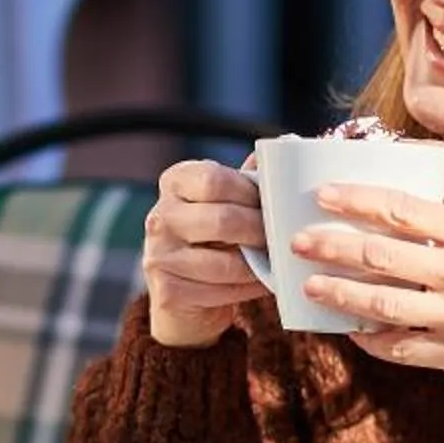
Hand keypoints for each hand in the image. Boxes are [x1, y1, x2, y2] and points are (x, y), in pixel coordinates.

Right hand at [141, 158, 268, 347]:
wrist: (189, 298)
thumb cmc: (217, 241)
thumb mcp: (230, 203)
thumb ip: (250, 180)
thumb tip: (285, 145)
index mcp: (175, 182)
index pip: (214, 179)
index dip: (250, 193)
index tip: (272, 206)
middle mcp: (160, 216)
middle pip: (222, 219)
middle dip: (260, 231)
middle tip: (283, 238)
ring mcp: (158, 255)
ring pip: (224, 262)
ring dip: (258, 266)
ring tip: (275, 263)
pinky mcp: (166, 291)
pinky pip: (220, 290)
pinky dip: (247, 289)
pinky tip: (258, 284)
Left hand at [292, 183, 443, 394]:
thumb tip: (388, 219)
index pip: (404, 209)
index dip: (357, 200)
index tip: (321, 194)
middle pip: (383, 255)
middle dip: (332, 246)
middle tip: (296, 241)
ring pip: (384, 304)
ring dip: (340, 294)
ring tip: (310, 286)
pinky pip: (400, 347)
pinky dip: (371, 339)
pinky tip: (350, 331)